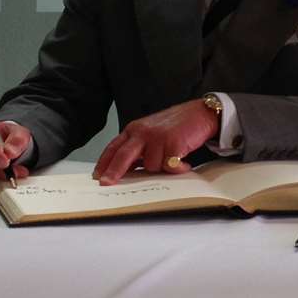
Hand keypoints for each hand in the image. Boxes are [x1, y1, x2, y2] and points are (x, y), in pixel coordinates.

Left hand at [92, 99, 219, 184]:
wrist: (200, 113)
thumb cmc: (176, 125)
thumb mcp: (151, 134)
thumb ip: (138, 149)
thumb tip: (125, 170)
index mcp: (134, 129)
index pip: (114, 147)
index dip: (104, 163)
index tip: (97, 176)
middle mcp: (143, 132)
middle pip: (123, 156)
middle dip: (113, 172)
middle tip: (106, 183)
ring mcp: (157, 137)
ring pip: (150, 166)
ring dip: (161, 169)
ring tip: (171, 161)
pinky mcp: (173, 143)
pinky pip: (169, 166)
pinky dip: (177, 169)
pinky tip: (183, 164)